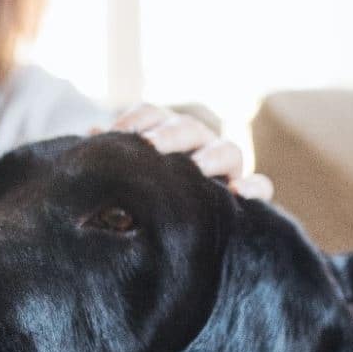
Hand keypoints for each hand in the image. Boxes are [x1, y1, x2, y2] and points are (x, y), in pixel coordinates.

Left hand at [95, 103, 273, 200]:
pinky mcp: (246, 193)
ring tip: (198, 168)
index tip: (115, 132)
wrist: (175, 236)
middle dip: (170, 134)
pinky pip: (260, 186)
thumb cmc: (142, 198)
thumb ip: (114, 157)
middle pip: (189, 128)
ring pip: (229, 150)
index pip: (152, 114)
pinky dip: (255, 187)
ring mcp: (225, 167)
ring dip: (212, 157)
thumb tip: (91, 137)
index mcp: (164, 133)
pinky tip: (240, 194)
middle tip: (151, 147)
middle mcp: (197, 144)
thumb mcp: (125, 177)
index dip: (136, 119)